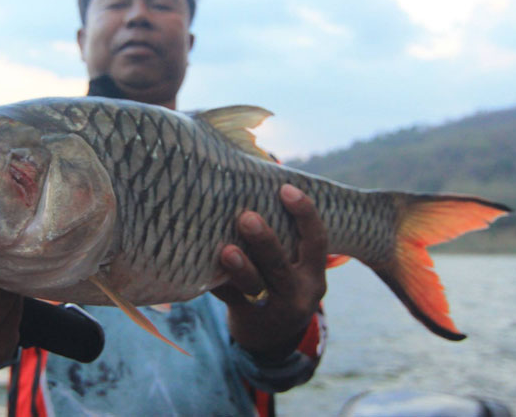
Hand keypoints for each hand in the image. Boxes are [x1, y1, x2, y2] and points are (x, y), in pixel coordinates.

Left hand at [212, 184, 327, 359]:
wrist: (273, 337)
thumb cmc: (282, 281)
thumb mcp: (296, 266)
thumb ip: (287, 236)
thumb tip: (255, 177)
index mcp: (314, 273)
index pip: (317, 241)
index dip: (304, 214)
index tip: (285, 188)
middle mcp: (298, 293)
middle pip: (281, 265)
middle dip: (265, 240)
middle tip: (247, 216)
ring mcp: (273, 310)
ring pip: (255, 286)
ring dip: (240, 268)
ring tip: (226, 250)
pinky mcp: (248, 320)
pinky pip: (229, 298)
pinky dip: (215, 281)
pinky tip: (199, 265)